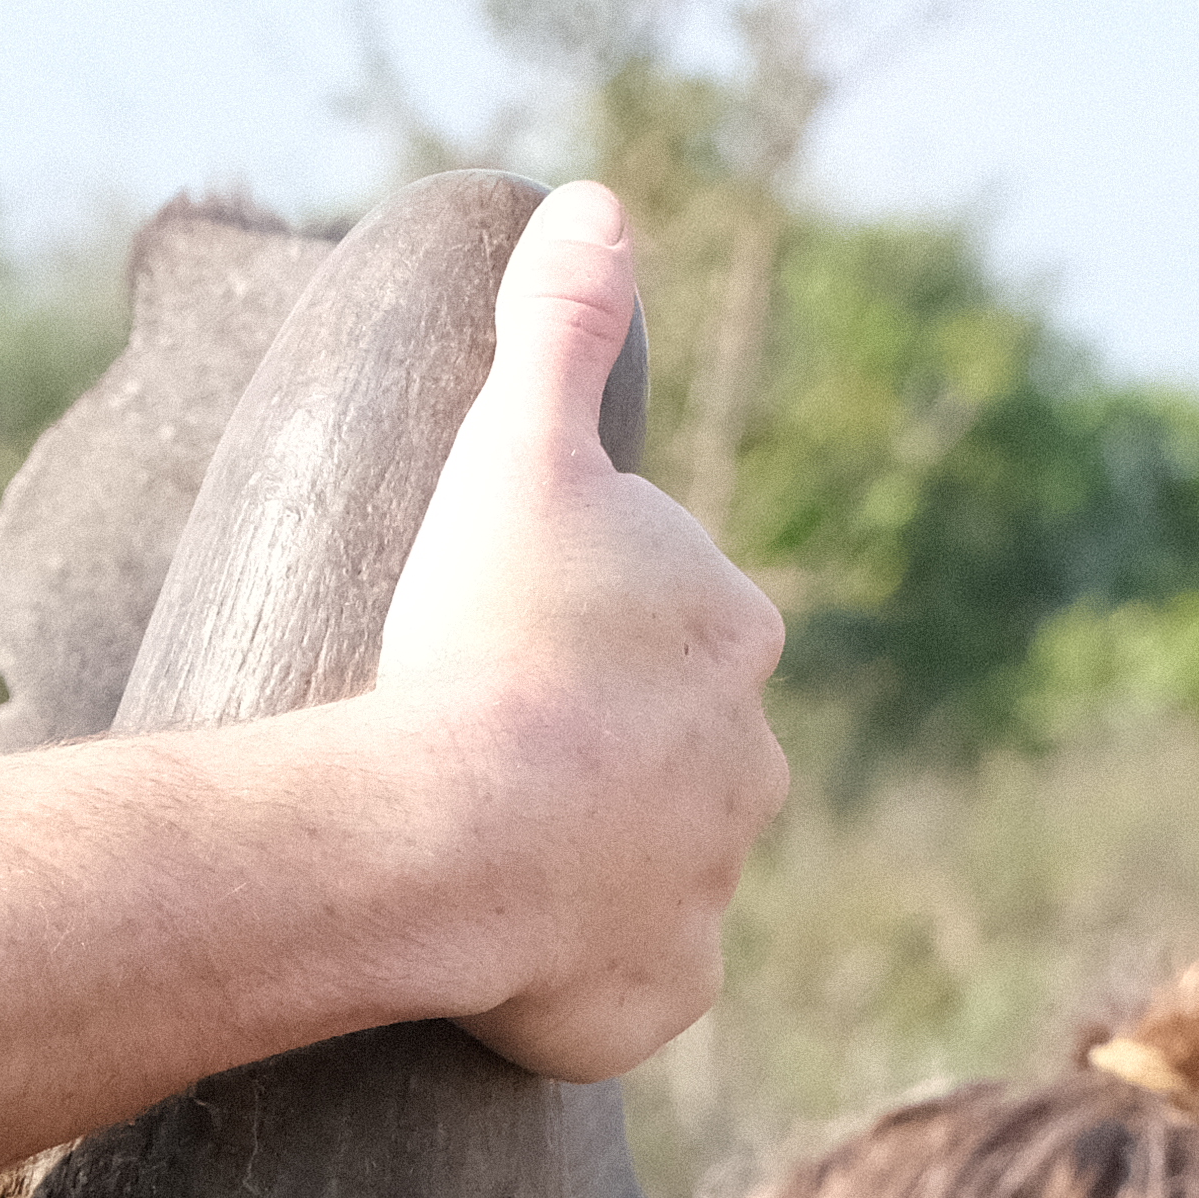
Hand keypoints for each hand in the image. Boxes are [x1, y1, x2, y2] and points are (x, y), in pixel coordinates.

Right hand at [368, 180, 789, 1085]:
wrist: (448, 833)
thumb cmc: (480, 636)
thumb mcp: (512, 449)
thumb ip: (557, 326)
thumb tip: (598, 202)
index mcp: (732, 634)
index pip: (673, 614)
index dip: (581, 622)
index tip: (500, 638)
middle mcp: (750, 763)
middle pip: (670, 744)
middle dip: (594, 746)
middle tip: (478, 743)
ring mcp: (709, 889)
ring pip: (651, 864)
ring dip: (586, 859)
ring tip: (480, 850)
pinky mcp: (662, 995)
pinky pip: (625, 978)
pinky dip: (577, 968)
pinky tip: (504, 949)